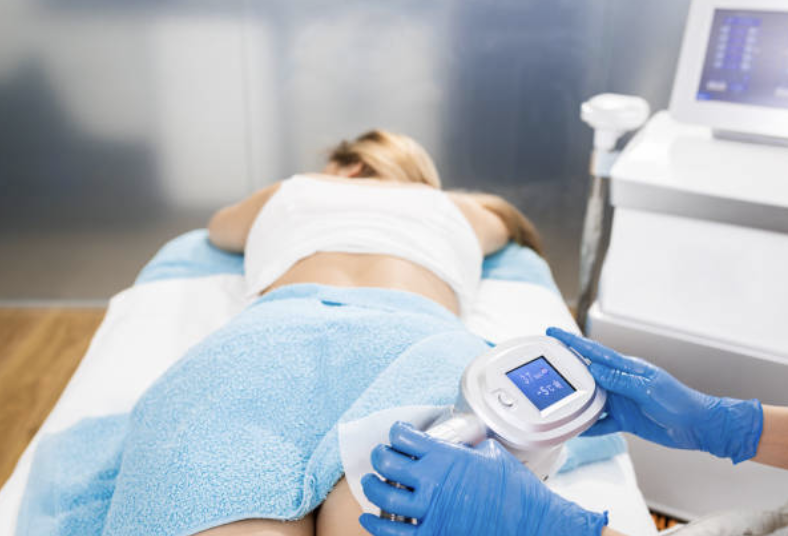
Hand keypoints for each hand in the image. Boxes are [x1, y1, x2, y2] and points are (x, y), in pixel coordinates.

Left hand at [359, 422, 607, 535]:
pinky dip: (376, 525)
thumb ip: (469, 448)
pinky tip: (370, 520)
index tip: (397, 434)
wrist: (532, 525)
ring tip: (370, 482)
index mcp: (447, 457)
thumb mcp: (492, 455)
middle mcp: (433, 482)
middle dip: (379, 456)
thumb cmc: (517, 491)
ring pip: (383, 496)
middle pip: (386, 463)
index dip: (396, 432)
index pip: (404, 437)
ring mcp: (430, 512)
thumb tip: (463, 445)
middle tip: (379, 455)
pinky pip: (392, 532)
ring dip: (372, 487)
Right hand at [547, 327, 762, 463]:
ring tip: (556, 402)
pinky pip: (600, 421)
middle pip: (587, 374)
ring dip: (575, 401)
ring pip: (590, 398)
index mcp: (626, 367)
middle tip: (545, 368)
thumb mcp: (648, 389)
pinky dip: (588, 426)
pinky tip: (577, 431)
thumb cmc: (680, 402)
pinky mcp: (624, 418)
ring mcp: (620, 399)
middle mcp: (619, 381)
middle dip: (566, 370)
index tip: (553, 333)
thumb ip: (620, 380)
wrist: (698, 427)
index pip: (594, 351)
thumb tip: (594, 370)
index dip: (572, 342)